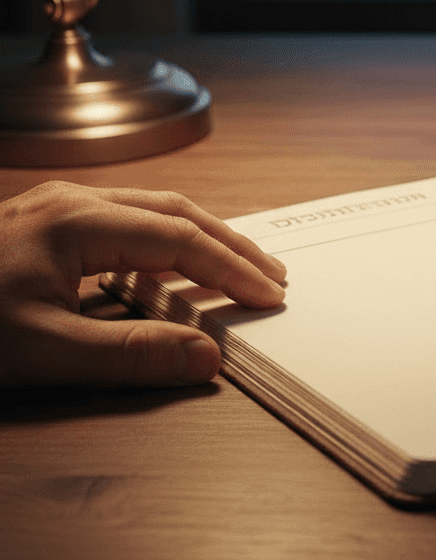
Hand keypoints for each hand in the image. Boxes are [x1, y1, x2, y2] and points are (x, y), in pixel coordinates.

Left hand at [0, 182, 285, 387]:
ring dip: (205, 238)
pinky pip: (132, 221)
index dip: (230, 268)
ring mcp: (63, 207)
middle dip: (231, 244)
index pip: (179, 238)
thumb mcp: (39, 352)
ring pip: (157, 210)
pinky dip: (171, 241)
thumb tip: (205, 358)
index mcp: (78, 221)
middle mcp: (76, 202)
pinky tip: (179, 265)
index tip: (268, 295)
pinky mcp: (53, 223)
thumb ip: (128, 355)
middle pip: (177, 211)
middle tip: (272, 276)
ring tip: (242, 267)